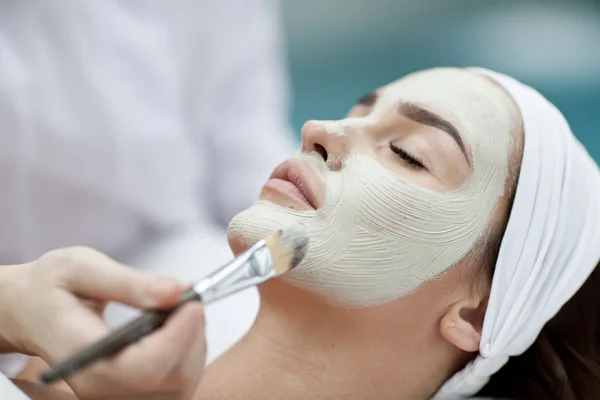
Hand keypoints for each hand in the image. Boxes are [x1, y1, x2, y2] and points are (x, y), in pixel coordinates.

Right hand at [0, 247, 205, 398]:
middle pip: (171, 379)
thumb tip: (175, 292)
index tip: (192, 302)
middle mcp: (99, 386)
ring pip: (180, 384)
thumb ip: (128, 282)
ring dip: (193, 344)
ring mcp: (113, 395)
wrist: (29, 312)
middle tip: (189, 298)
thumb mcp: (79, 268)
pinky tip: (176, 329)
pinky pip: (175, 385)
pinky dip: (187, 355)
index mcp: (83, 354)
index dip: (178, 337)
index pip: (144, 368)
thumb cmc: (50, 288)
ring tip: (180, 310)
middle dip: (192, 334)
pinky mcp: (128, 394)